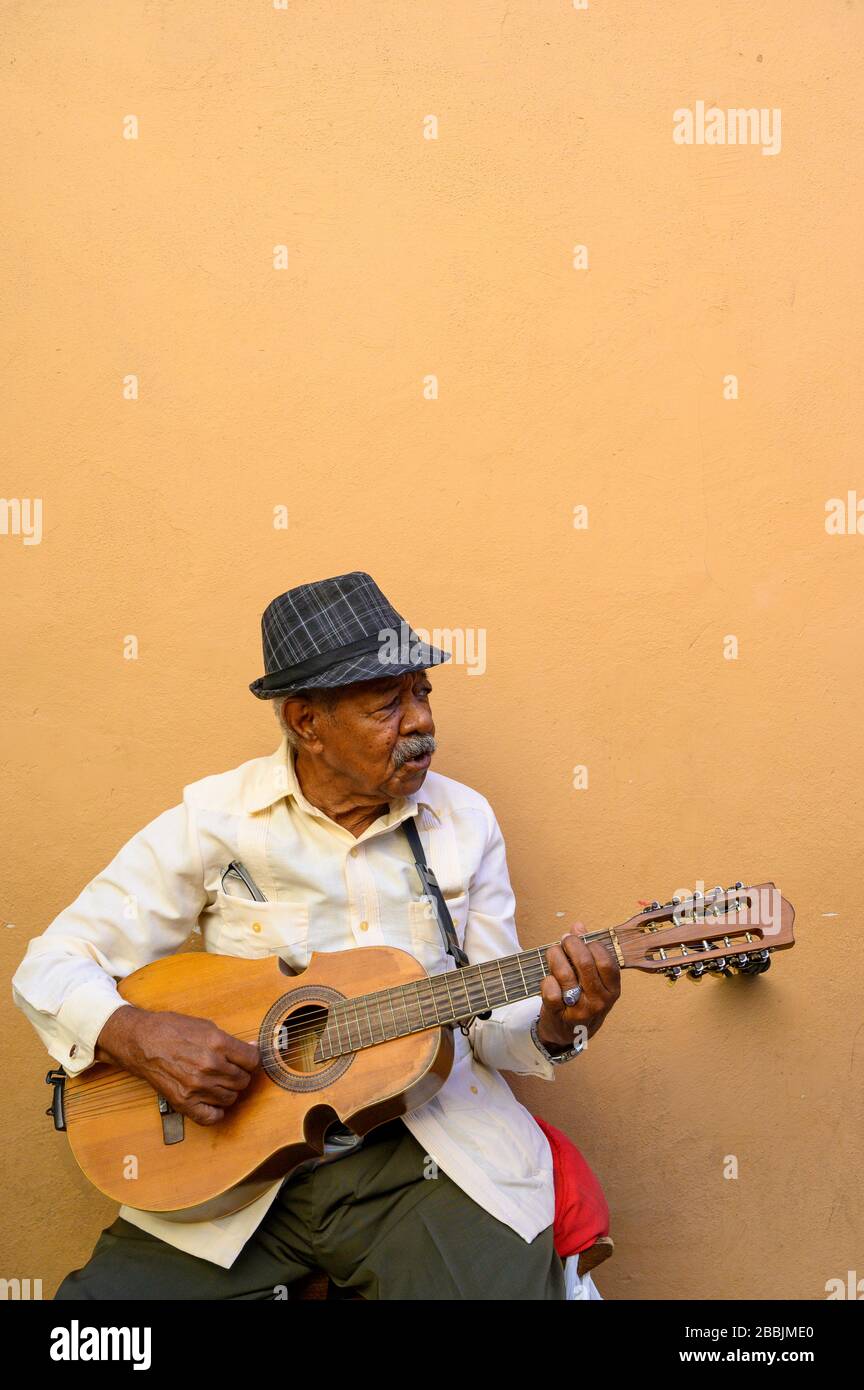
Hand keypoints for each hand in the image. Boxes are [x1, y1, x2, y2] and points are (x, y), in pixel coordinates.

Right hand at [95, 1005, 259, 1125]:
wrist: (141, 1041)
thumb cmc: (172, 1029)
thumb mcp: (206, 1026)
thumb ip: (231, 1041)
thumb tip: (253, 1049)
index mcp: (217, 1043)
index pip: (252, 1060)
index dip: (252, 1060)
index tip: (247, 1060)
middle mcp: (209, 1066)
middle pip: (243, 1080)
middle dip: (241, 1074)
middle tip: (230, 1069)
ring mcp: (197, 1086)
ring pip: (231, 1098)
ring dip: (228, 1091)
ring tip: (218, 1081)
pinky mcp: (184, 1101)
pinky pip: (212, 1117)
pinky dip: (216, 1111)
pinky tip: (212, 1100)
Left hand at [537, 924, 620, 1051]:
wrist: (570, 1033)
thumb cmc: (584, 999)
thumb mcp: (594, 980)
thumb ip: (587, 951)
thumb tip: (578, 926)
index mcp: (612, 990)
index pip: (606, 961)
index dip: (592, 944)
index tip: (581, 937)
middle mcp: (599, 1001)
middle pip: (585, 964)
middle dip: (571, 945)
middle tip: (564, 940)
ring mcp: (579, 1010)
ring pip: (565, 974)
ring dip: (555, 957)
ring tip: (553, 952)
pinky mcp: (559, 1014)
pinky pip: (551, 991)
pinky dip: (547, 980)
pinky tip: (549, 978)